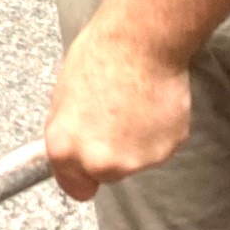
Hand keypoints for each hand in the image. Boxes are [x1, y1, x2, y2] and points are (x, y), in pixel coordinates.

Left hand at [43, 0, 192, 201]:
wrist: (141, 42)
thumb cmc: (98, 57)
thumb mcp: (63, 95)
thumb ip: (67, 130)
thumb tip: (72, 145)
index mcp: (66, 149)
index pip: (75, 188)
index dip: (81, 174)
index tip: (87, 166)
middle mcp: (100, 162)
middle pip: (107, 173)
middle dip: (109, 153)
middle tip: (113, 118)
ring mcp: (136, 160)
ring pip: (135, 160)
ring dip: (134, 142)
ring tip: (134, 104)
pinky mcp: (166, 150)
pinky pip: (159, 146)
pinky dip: (157, 131)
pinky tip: (152, 103)